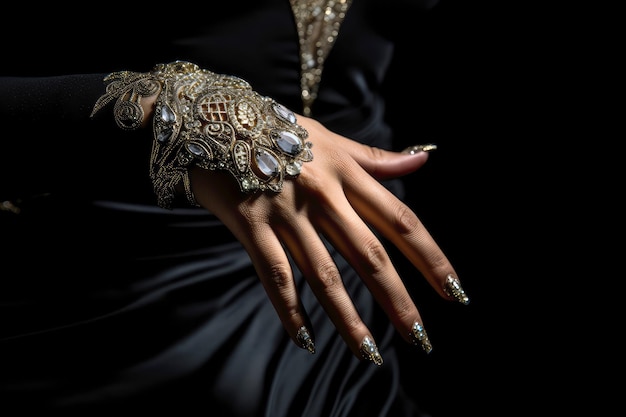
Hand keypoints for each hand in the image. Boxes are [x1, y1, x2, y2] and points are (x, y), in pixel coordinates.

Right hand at [189, 115, 467, 363]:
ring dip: (349, 318)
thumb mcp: (331, 139)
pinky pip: (275, 276)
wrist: (213, 118)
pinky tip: (306, 340)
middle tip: (420, 339)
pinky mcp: (252, 227)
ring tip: (370, 354)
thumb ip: (375, 158)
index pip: (401, 221)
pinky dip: (290, 310)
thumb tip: (420, 161)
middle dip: (398, 300)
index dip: (431, 258)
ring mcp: (287, 213)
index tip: (453, 291)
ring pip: (325, 274)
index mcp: (347, 174)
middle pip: (370, 256)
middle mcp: (324, 196)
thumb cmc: (277, 129)